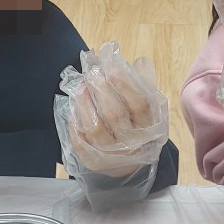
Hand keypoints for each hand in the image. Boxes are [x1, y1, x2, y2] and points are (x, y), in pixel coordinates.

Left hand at [57, 42, 168, 176]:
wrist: (131, 162)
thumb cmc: (138, 125)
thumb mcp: (147, 106)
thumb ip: (143, 83)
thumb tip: (139, 61)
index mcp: (149, 126)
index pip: (140, 103)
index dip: (125, 83)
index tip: (111, 66)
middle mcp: (132, 143)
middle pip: (115, 114)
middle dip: (101, 89)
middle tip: (92, 72)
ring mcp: (112, 154)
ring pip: (94, 128)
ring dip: (84, 103)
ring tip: (81, 87)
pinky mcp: (93, 160)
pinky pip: (80, 141)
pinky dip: (75, 122)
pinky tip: (74, 107)